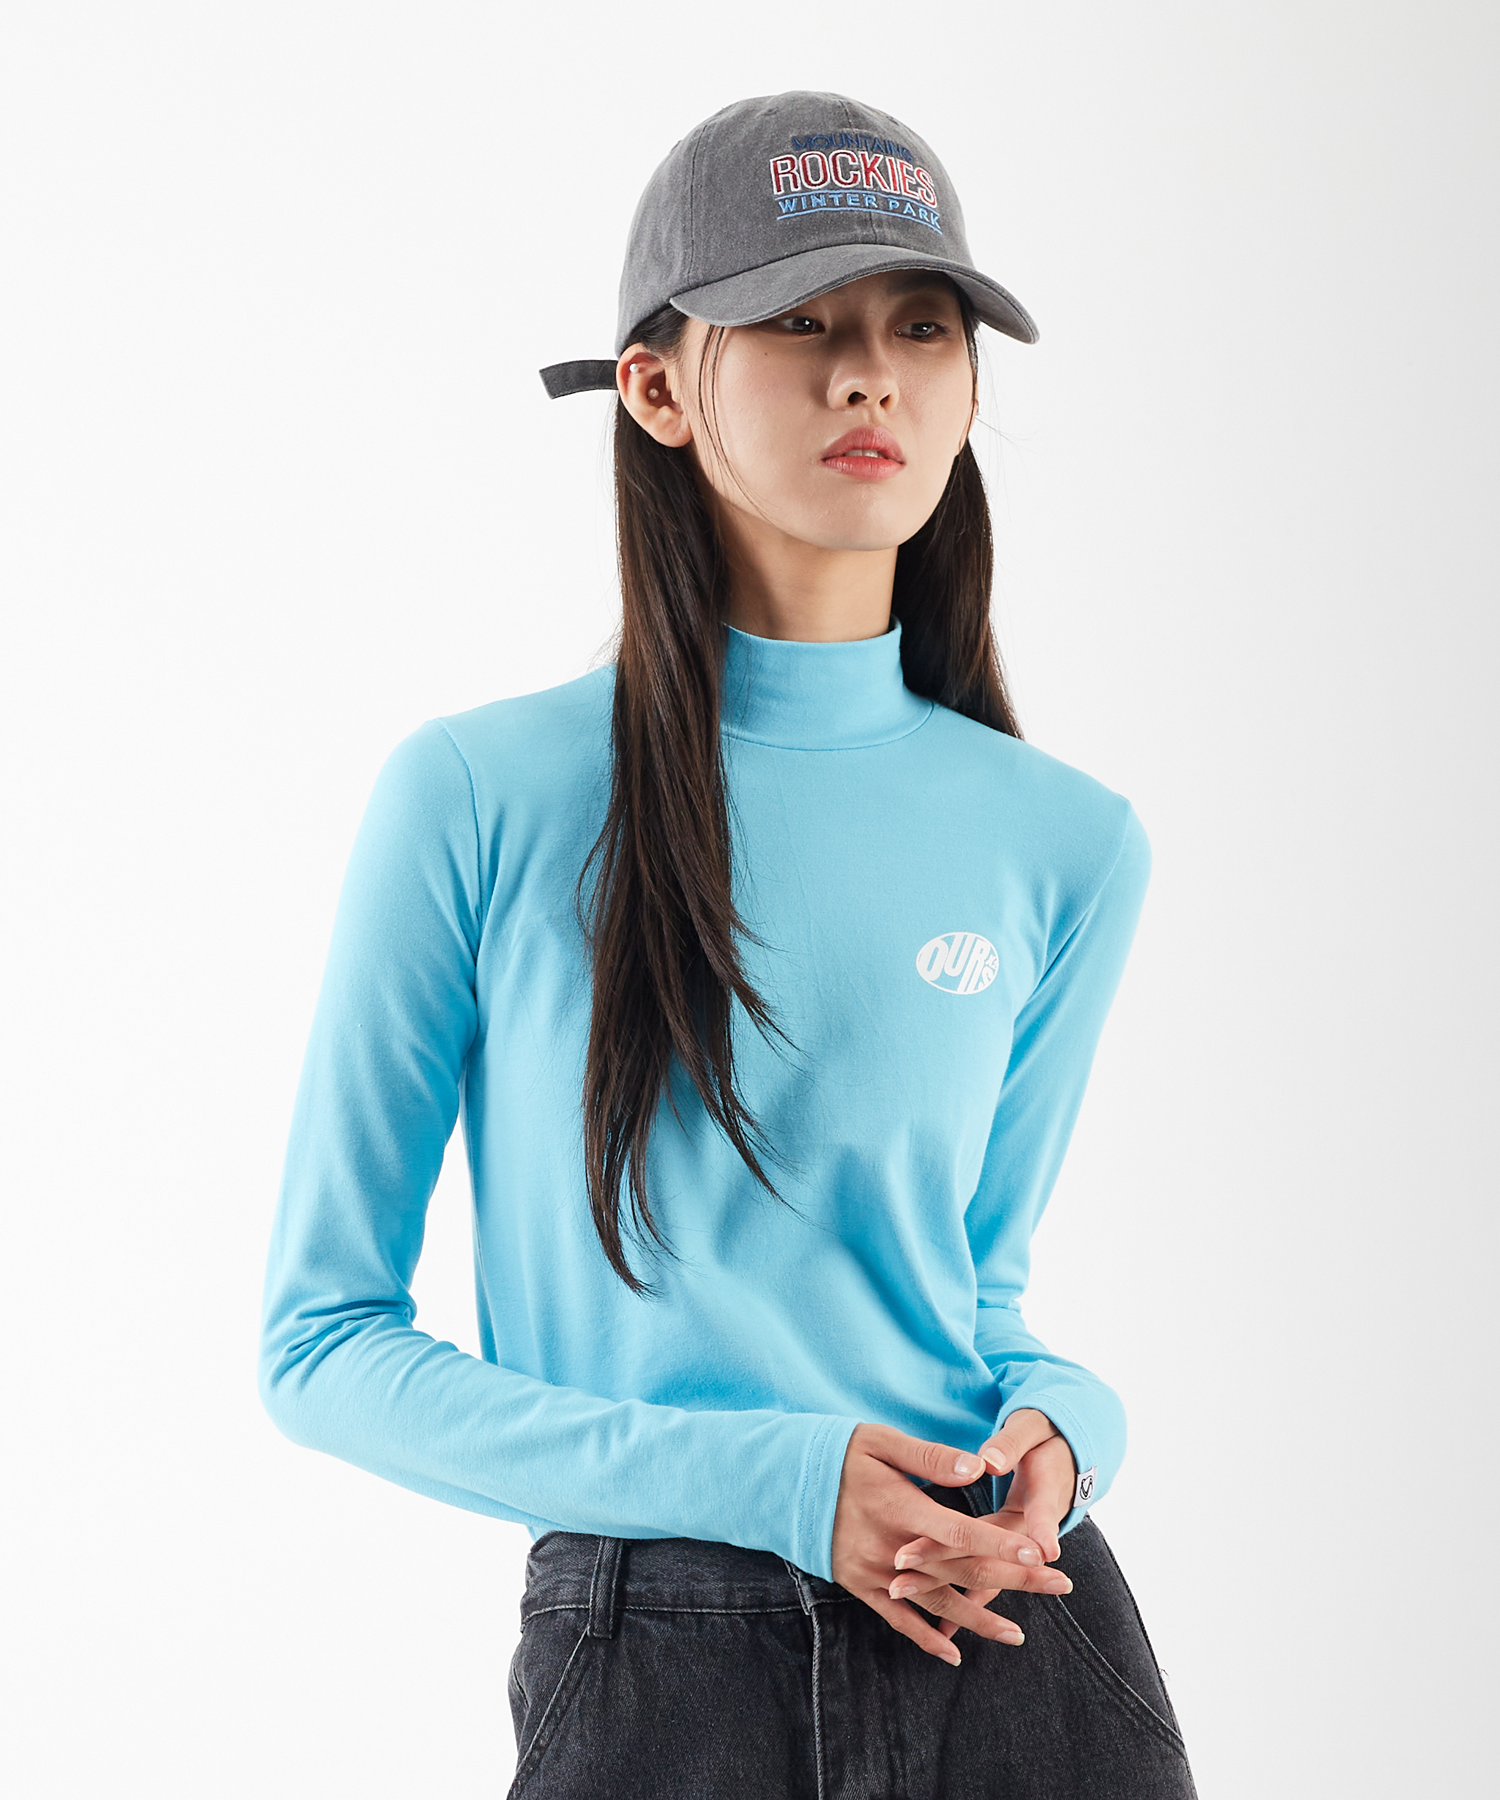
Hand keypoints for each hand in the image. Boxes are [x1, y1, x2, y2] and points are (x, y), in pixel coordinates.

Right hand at [830, 1421, 1072, 1666]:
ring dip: (978, 1620)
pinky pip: (896, 1618)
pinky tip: (953, 1653)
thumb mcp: (880, 1442)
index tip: (1038, 1553)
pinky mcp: (860, 1585)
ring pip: (936, 1602)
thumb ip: (929, 1458)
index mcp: (900, 1509)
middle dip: (1014, 1578)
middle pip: (961, 1569)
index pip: (960, 1532)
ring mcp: (875, 1571)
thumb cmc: (838, 1453)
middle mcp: (891, 1548)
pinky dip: (925, 1636)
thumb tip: (975, 1468)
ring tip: (1018, 1635)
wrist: (784, 1482)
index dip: (1000, 1543)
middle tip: (1061, 1585)